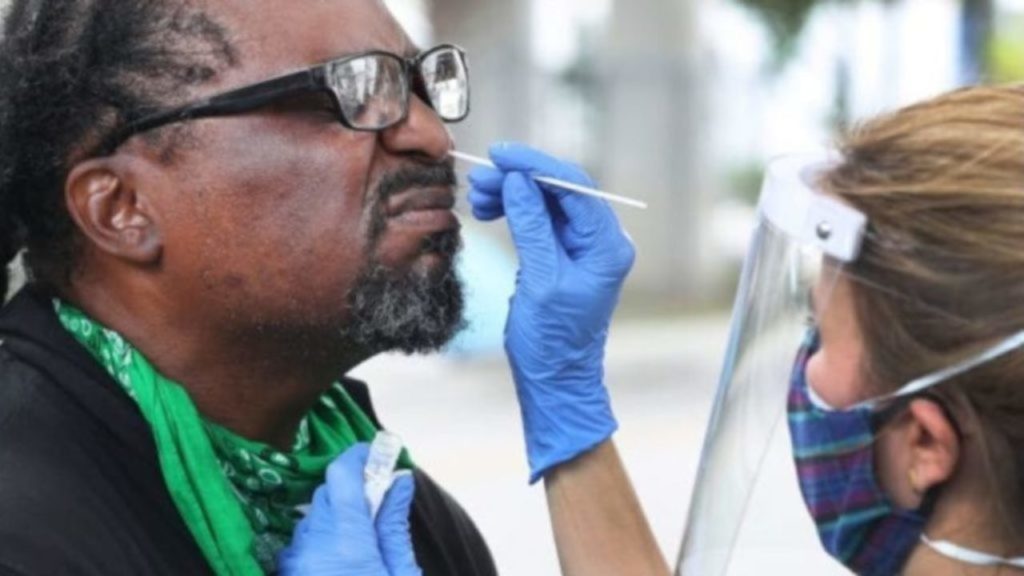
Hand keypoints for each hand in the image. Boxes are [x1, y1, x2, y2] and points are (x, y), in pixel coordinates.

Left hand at [277, 444, 421, 575]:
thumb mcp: (400, 573)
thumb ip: (395, 525)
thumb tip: (400, 480)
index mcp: (346, 540)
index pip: (342, 474)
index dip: (360, 457)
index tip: (380, 455)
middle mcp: (311, 543)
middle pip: (328, 493)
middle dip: (354, 492)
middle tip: (380, 505)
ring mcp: (294, 559)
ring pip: (315, 516)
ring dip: (338, 518)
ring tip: (363, 545)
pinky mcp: (287, 571)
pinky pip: (304, 540)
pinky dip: (323, 540)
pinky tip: (342, 562)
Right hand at [467, 142, 634, 482]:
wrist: (554, 379)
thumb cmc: (553, 340)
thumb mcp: (541, 280)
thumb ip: (532, 227)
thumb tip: (518, 183)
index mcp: (607, 246)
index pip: (575, 187)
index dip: (536, 166)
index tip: (502, 156)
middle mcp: (601, 242)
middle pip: (561, 190)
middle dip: (520, 179)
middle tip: (480, 178)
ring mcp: (582, 248)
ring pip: (546, 203)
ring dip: (512, 194)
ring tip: (478, 195)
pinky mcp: (563, 256)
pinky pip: (539, 221)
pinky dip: (515, 212)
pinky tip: (490, 210)